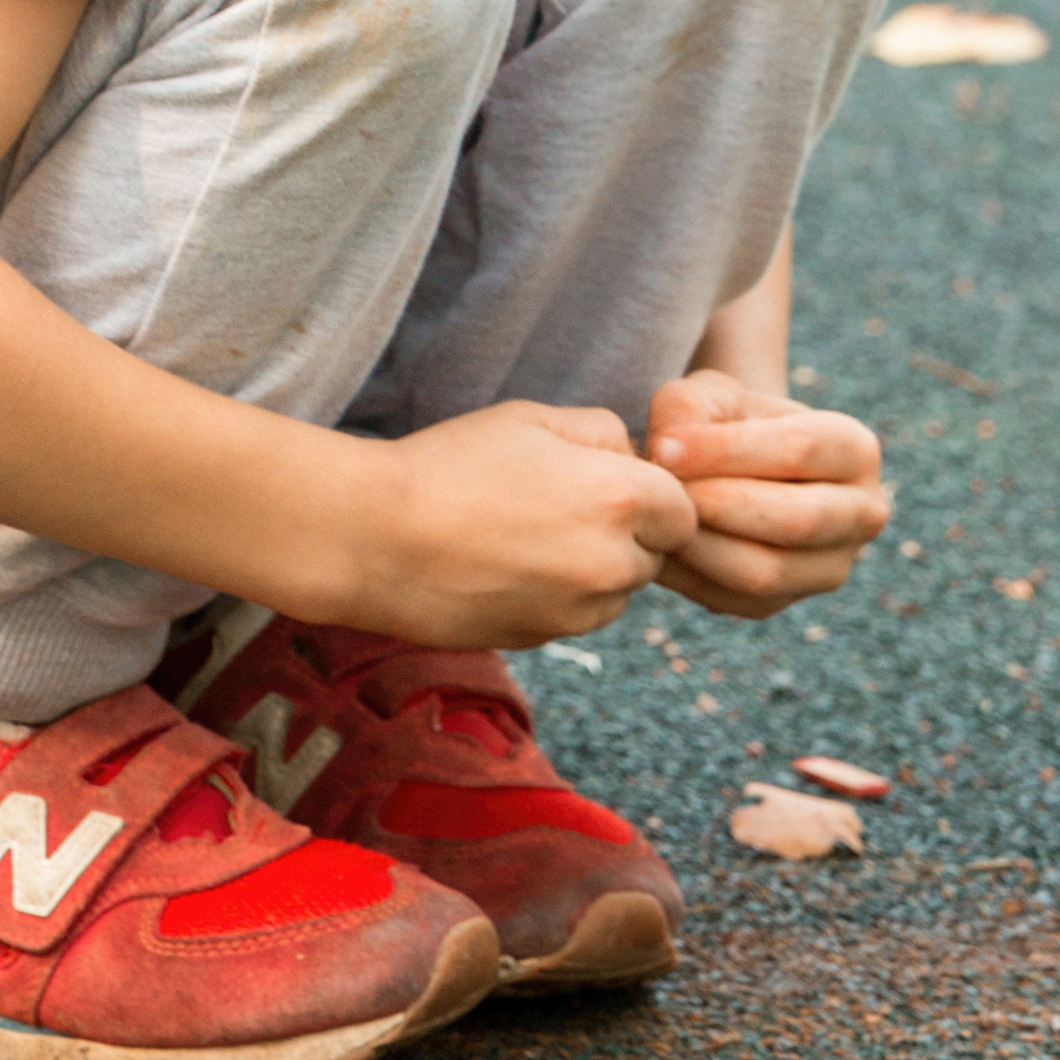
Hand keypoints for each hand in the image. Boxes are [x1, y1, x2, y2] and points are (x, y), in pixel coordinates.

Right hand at [340, 402, 698, 649]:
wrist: (376, 539)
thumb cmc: (451, 465)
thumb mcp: (532, 419)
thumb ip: (600, 432)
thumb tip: (630, 456)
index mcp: (619, 500)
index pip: (684, 512)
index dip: (655, 494)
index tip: (616, 481)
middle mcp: (609, 565)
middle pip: (654, 556)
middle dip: (627, 532)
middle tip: (565, 503)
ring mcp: (575, 613)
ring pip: (616, 592)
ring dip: (595, 569)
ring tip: (530, 534)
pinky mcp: (541, 641)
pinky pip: (574, 617)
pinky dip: (559, 596)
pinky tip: (508, 565)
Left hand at [643, 368, 886, 619]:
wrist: (734, 467)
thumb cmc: (727, 420)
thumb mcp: (712, 392)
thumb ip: (688, 407)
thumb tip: (667, 453)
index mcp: (856, 450)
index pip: (800, 450)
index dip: (728, 450)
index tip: (664, 446)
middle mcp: (861, 516)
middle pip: (796, 520)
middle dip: (718, 505)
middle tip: (661, 489)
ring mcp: (829, 568)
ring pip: (766, 573)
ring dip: (701, 546)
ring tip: (657, 516)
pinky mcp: (785, 604)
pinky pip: (735, 601)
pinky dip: (690, 577)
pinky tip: (658, 545)